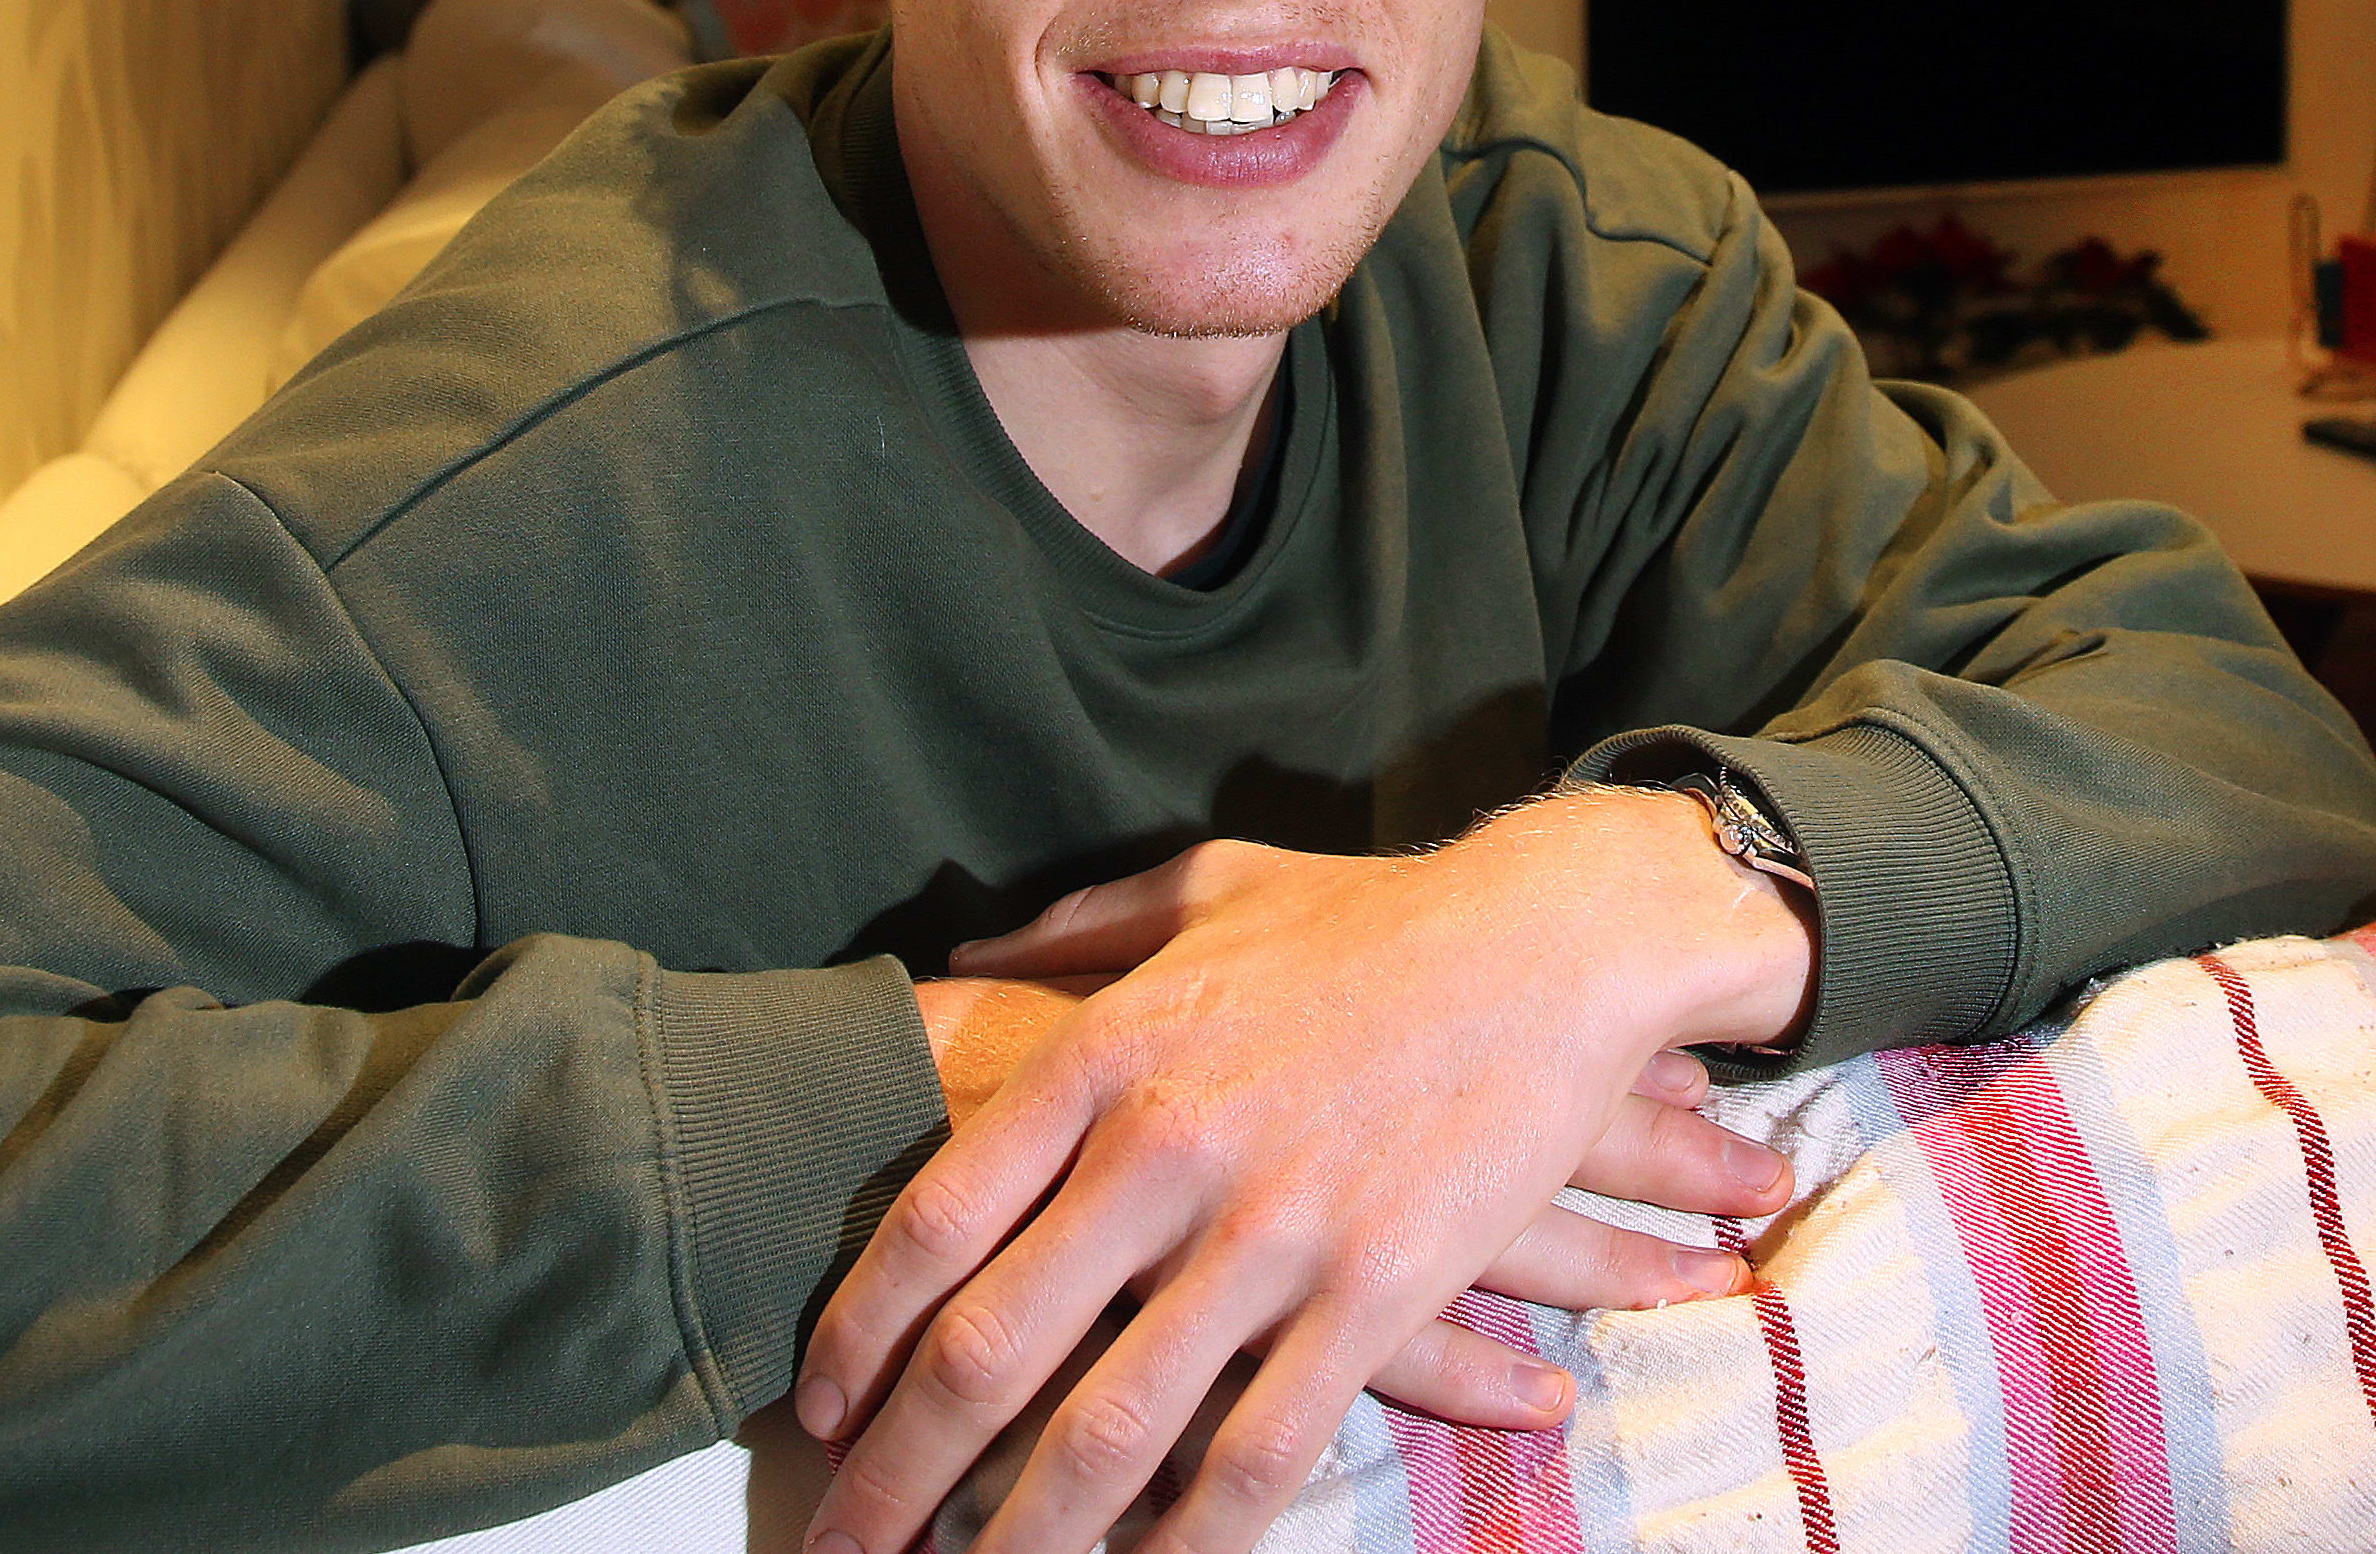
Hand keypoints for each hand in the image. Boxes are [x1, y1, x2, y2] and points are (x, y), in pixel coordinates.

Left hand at [799, 794, 1814, 1553]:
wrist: (1556, 935)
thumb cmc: (1378, 913)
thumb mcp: (1207, 887)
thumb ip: (1075, 928)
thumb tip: (962, 954)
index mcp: (1108, 1053)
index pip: (936, 1220)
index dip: (857, 1335)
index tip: (819, 1412)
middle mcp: (1164, 1150)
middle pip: (987, 1351)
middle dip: (896, 1479)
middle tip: (840, 1552)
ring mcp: (1270, 1230)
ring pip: (1109, 1433)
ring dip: (1025, 1539)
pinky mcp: (1375, 1292)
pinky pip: (1259, 1455)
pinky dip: (1190, 1543)